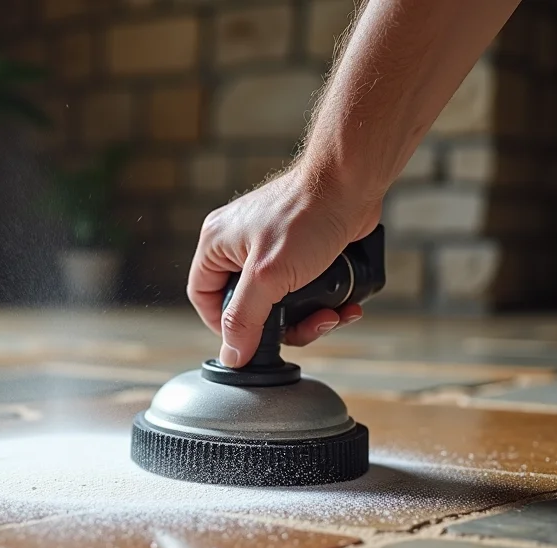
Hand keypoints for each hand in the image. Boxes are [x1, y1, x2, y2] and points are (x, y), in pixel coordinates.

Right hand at [187, 165, 382, 367]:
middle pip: (245, 304)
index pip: (204, 297)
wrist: (353, 183)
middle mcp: (238, 244)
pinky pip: (301, 287)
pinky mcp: (299, 248)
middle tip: (303, 330)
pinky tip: (343, 305)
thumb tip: (231, 354)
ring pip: (277, 300)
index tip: (249, 342)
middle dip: (279, 325)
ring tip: (331, 316)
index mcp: (217, 244)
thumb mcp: (269, 276)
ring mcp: (269, 245)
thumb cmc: (307, 215)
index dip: (222, 325)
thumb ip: (245, 318)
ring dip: (306, 317)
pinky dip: (321, 301)